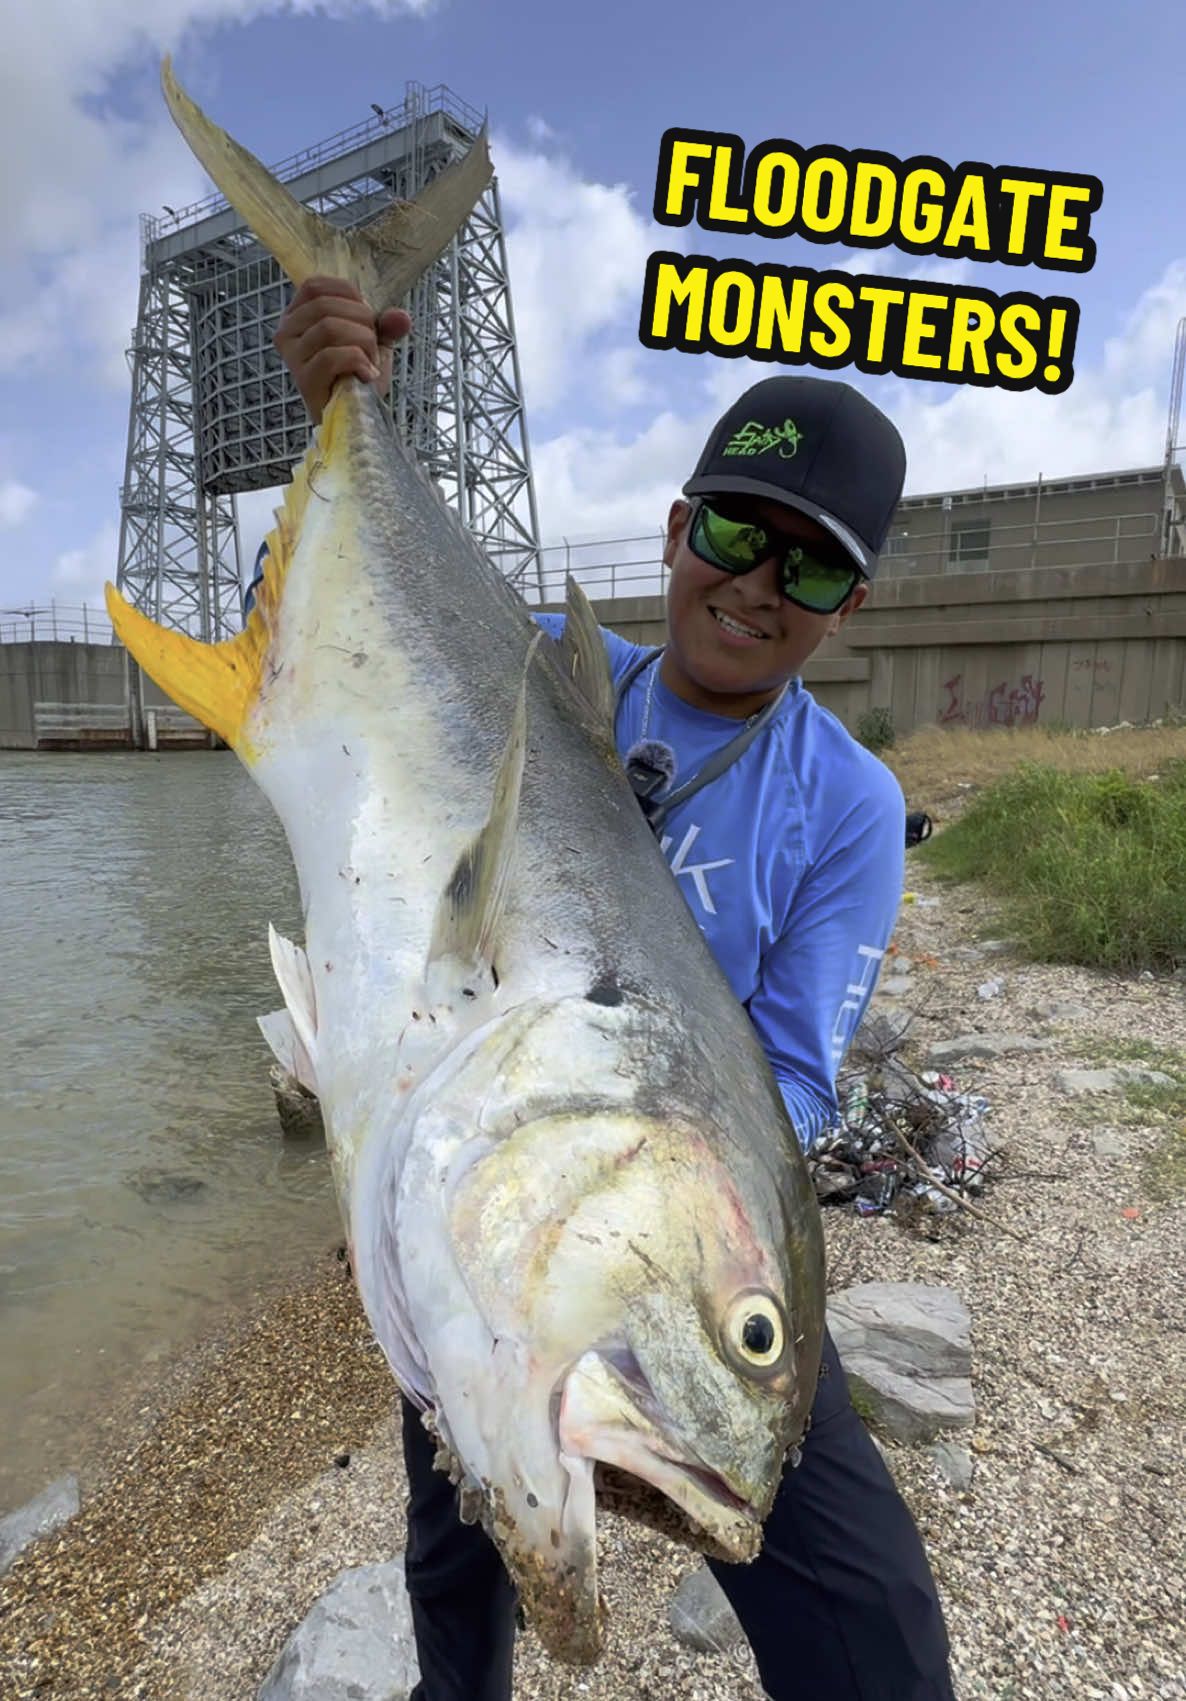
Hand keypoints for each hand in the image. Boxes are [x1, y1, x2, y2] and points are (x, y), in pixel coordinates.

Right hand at [273, 276, 411, 423]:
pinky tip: (366, 375)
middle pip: (325, 305)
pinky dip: (357, 361)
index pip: (315, 286)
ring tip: (368, 362)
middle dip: (362, 322)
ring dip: (362, 343)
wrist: (355, 417)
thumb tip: (401, 317)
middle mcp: (287, 333)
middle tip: (372, 348)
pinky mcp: (304, 380)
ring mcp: (293, 357)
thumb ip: (386, 324)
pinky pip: (331, 356)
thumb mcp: (374, 341)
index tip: (368, 319)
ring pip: (329, 327)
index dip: (349, 296)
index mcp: (297, 316)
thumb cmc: (357, 376)